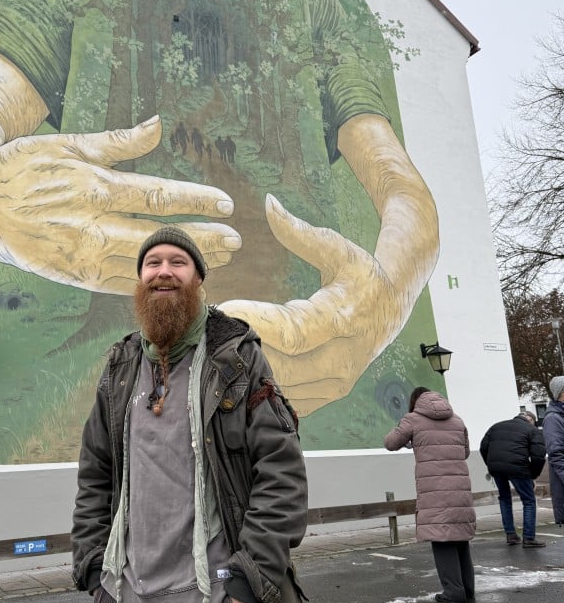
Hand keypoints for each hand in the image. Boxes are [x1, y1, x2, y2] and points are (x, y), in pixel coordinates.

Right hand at [0, 47, 240, 294]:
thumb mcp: (69, 143)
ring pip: (142, 267)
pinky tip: (176, 285)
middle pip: (156, 236)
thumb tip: (160, 124)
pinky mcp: (69, 276)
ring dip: (182, 268)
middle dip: (201, 240)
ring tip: (215, 265)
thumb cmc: (23, 163)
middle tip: (236, 242)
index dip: (194, 201)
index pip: (155, 196)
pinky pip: (118, 285)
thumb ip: (118, 141)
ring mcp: (78, 255)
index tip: (225, 205)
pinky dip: (150, 286)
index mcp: (91, 186)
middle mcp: (87, 224)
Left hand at [219, 193, 411, 414]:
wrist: (392, 306)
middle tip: (210, 330)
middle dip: (244, 348)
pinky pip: (289, 398)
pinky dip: (263, 382)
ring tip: (220, 345)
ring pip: (282, 385)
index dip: (256, 323)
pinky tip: (243, 363)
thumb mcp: (337, 248)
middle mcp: (344, 357)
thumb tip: (269, 203)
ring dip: (249, 367)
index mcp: (343, 318)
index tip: (224, 308)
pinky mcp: (329, 395)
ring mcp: (338, 382)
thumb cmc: (360, 273)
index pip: (292, 331)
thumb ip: (299, 232)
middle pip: (282, 365)